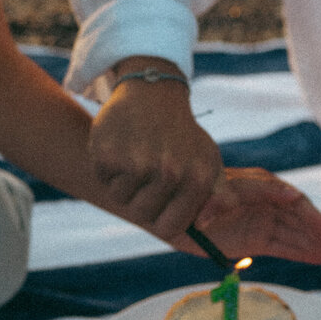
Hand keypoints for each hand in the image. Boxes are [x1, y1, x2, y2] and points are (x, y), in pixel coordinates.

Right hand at [88, 76, 222, 242]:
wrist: (154, 91)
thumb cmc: (183, 134)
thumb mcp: (208, 161)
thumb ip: (217, 195)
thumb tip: (206, 225)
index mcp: (197, 179)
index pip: (169, 228)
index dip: (160, 218)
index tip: (160, 203)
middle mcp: (170, 173)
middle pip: (141, 215)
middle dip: (140, 198)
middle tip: (146, 169)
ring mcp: (139, 164)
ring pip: (120, 198)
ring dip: (123, 181)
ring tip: (135, 154)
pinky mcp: (110, 153)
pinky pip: (103, 179)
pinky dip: (107, 166)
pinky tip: (122, 144)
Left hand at [177, 169, 320, 267]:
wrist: (172, 210)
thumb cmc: (196, 193)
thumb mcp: (221, 189)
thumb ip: (254, 191)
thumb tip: (289, 194)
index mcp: (261, 185)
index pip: (293, 201)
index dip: (310, 218)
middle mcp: (266, 203)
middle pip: (299, 219)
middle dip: (320, 235)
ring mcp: (262, 222)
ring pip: (295, 235)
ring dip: (316, 246)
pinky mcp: (256, 239)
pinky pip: (284, 247)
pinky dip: (302, 254)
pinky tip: (319, 260)